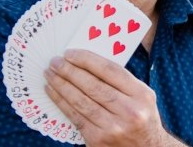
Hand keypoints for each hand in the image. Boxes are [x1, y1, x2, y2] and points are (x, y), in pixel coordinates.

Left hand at [44, 49, 185, 145]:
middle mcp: (129, 111)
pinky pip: (75, 116)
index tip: (70, 53)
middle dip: (70, 71)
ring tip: (50, 74)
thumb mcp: (142, 96)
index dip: (87, 60)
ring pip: (81, 101)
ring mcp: (112, 127)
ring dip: (61, 85)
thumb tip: (88, 63)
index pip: (110, 71)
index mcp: (141, 95)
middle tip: (55, 62)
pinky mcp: (97, 139)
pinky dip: (61, 102)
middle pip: (93, 85)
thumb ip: (121, 81)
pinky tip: (53, 92)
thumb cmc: (141, 117)